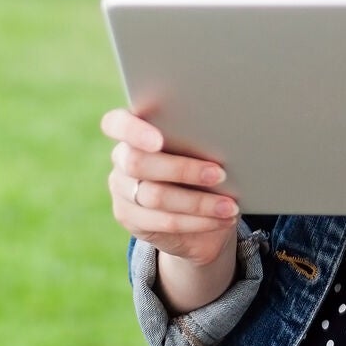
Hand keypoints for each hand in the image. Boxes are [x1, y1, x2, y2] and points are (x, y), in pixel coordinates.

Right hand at [101, 108, 239, 268]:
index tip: (159, 141)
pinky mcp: (129, 218)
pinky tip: (222, 218)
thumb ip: (196, 139)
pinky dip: (198, 221)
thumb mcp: (199, 146)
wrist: (195, 209)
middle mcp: (121, 157)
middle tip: (219, 174)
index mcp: (132, 128)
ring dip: (199, 202)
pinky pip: (165, 221)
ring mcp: (121, 189)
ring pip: (155, 196)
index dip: (133, 131)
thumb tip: (223, 138)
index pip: (115, 123)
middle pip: (139, 163)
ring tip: (230, 204)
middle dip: (183, 169)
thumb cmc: (200, 161)